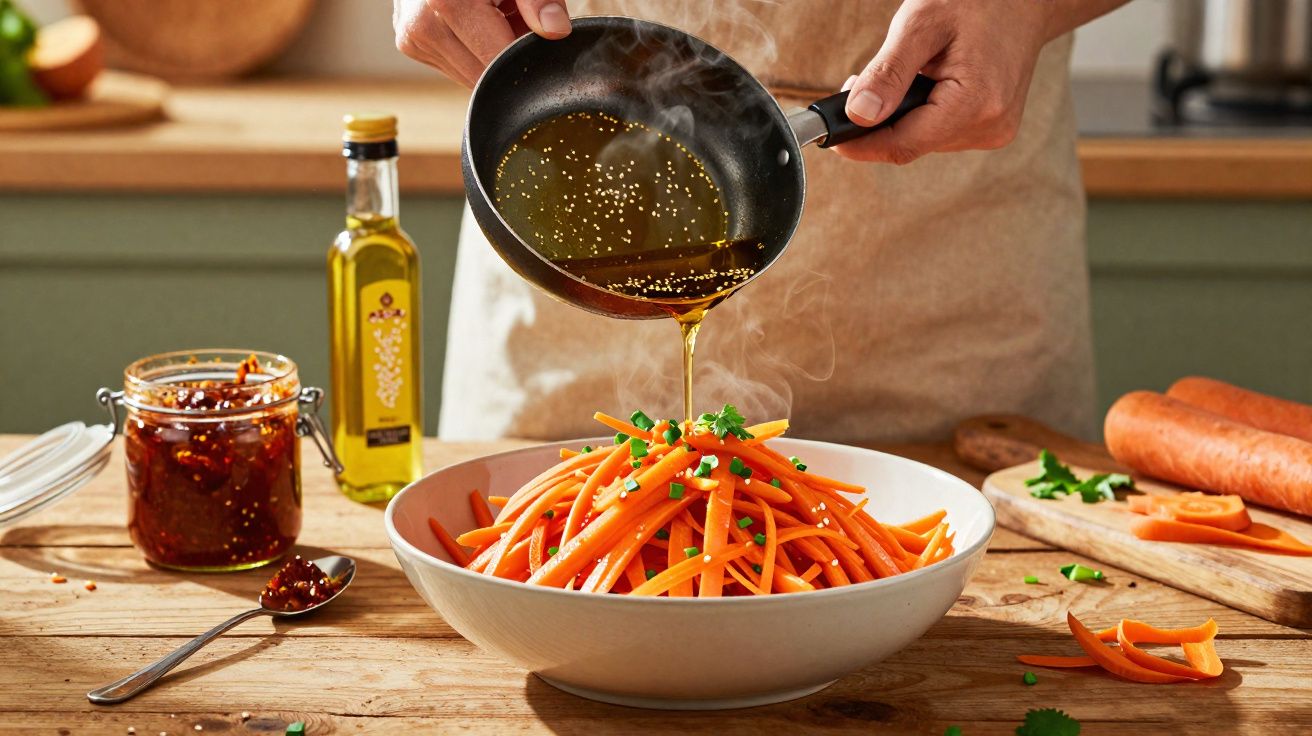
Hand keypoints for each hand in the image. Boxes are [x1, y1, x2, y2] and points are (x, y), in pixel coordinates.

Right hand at [394, 0, 570, 86]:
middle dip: (507, 56)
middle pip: (483, 74)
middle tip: (516, 22)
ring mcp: (413, 38)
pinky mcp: (411, 45)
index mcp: (447, 3)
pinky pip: (454, 67)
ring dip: (490, 56)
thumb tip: (556, 30)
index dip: (524, 55)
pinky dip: (473, 52)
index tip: (539, 42)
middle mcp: (423, 25)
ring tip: (495, 16)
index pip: (498, 58)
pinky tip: (476, 23)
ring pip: (469, 76)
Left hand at [833, 0, 1061, 164]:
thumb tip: (858, 115)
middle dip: (878, 122)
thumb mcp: (921, 24)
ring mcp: (994, 131)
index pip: (902, 145)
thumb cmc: (976, 1)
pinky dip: (922, 113)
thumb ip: (888, 72)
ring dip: (900, 116)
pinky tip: (925, 84)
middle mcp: (989, 127)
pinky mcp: (992, 128)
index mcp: (975, 104)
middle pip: (911, 144)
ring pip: (923, 140)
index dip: (860, 144)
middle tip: (858, 84)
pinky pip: (940, 132)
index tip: (830, 135)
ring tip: (902, 74)